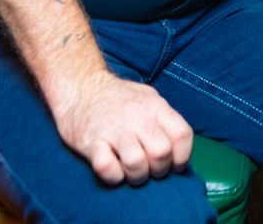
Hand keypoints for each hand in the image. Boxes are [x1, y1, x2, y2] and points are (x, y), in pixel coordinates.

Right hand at [51, 69, 193, 185]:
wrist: (79, 86)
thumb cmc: (116, 98)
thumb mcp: (146, 97)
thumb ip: (163, 118)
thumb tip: (179, 149)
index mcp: (154, 106)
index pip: (182, 134)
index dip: (182, 157)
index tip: (174, 166)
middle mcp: (136, 116)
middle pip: (161, 152)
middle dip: (159, 170)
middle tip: (150, 170)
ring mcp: (113, 129)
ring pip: (137, 163)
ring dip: (137, 176)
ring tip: (132, 172)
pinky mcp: (91, 142)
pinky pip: (107, 168)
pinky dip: (113, 176)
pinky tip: (114, 169)